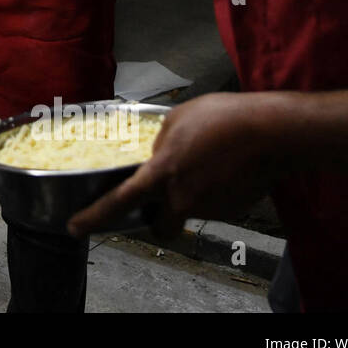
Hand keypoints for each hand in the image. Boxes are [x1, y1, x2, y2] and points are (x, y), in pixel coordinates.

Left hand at [66, 92, 284, 239]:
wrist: (272, 132)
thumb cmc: (223, 119)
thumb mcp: (177, 118)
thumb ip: (160, 142)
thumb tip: (158, 153)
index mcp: (161, 173)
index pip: (118, 202)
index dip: (93, 218)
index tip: (75, 228)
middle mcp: (182, 198)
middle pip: (160, 224)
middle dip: (159, 219)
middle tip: (163, 200)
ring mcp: (209, 208)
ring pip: (190, 210)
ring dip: (192, 195)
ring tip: (208, 163)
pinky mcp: (231, 212)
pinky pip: (214, 206)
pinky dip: (215, 192)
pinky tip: (226, 168)